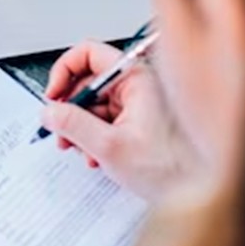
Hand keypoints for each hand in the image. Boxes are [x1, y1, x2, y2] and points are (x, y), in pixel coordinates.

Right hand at [42, 41, 198, 200]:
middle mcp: (137, 85)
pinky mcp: (136, 122)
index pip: (89, 53)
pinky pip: (104, 120)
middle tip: (59, 129)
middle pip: (88, 83)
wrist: (195, 191)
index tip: (53, 95)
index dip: (64, 71)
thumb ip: (73, 125)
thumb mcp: (109, 146)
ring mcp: (136, 104)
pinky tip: (95, 156)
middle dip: (69, 108)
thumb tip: (49, 111)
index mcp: (136, 78)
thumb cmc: (169, 168)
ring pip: (93, 105)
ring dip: (79, 128)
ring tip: (78, 148)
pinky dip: (93, 137)